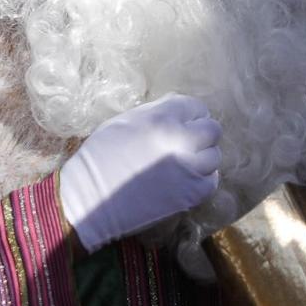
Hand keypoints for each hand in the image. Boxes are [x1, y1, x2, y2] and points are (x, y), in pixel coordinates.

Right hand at [57, 94, 222, 252]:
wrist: (91, 198)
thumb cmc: (101, 156)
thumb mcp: (125, 121)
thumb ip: (158, 112)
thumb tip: (180, 110)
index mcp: (162, 117)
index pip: (195, 107)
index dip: (189, 116)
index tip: (182, 124)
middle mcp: (181, 139)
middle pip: (212, 130)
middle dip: (200, 134)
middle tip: (185, 144)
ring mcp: (190, 167)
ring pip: (214, 155)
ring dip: (202, 158)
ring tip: (184, 164)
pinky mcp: (192, 193)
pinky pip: (211, 180)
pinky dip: (202, 179)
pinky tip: (185, 180)